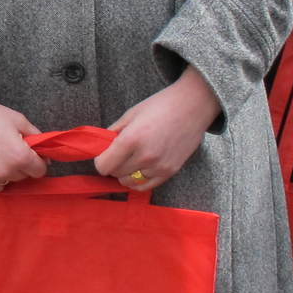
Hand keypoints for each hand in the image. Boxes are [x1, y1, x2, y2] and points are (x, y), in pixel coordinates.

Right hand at [0, 68, 44, 191]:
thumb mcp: (18, 119)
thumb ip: (36, 138)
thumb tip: (46, 156)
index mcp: (20, 157)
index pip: (40, 170)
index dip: (36, 160)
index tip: (27, 151)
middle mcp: (6, 172)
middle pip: (24, 176)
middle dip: (21, 164)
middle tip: (7, 148)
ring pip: (8, 182)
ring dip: (6, 172)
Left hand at [95, 67, 220, 191]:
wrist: (192, 107)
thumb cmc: (160, 106)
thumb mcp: (130, 115)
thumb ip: (113, 133)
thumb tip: (101, 147)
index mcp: (131, 139)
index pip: (104, 166)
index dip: (100, 160)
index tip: (103, 154)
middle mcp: (145, 156)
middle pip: (116, 174)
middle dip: (112, 165)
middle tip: (118, 154)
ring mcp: (159, 166)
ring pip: (130, 182)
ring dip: (125, 174)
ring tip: (129, 160)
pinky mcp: (171, 172)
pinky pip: (146, 186)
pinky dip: (138, 181)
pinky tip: (138, 169)